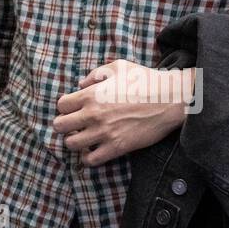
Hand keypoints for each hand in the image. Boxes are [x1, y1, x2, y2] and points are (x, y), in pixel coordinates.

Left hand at [52, 60, 192, 166]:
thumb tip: (81, 84)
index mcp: (90, 95)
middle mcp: (93, 114)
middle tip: (74, 125)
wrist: (169, 100)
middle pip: (60, 126)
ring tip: (83, 138)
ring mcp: (104, 132)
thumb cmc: (144, 80)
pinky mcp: (117, 147)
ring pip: (71, 144)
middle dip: (64, 125)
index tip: (73, 110)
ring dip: (74, 142)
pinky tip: (93, 150)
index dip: (65, 108)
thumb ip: (95, 74)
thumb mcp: (118, 67)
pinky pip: (91, 160)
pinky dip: (88, 157)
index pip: (61, 106)